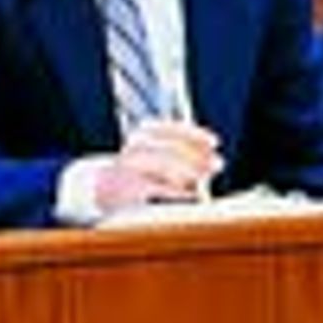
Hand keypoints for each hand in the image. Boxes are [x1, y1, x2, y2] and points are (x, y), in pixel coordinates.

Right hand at [93, 116, 221, 211]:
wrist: (105, 188)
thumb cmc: (139, 170)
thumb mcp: (157, 155)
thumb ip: (181, 154)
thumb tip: (211, 160)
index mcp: (144, 134)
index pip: (172, 128)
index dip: (195, 134)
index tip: (215, 142)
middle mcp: (136, 146)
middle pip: (171, 147)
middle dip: (197, 155)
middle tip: (218, 163)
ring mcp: (131, 166)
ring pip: (164, 164)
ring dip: (190, 171)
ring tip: (205, 178)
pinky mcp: (130, 186)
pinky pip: (158, 186)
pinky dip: (178, 190)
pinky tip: (193, 194)